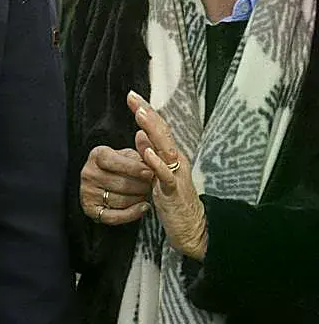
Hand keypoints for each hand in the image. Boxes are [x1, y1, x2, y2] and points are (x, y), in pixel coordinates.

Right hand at [80, 114, 154, 226]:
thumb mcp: (127, 155)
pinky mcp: (91, 209)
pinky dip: (132, 214)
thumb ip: (139, 150)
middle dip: (141, 186)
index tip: (150, 172)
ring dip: (139, 199)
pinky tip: (144, 208)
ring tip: (147, 194)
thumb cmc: (121, 167)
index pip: (114, 161)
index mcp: (96, 155)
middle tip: (152, 185)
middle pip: (120, 183)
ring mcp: (88, 192)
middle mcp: (88, 173)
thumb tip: (146, 136)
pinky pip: (115, 216)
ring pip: (120, 200)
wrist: (104, 184)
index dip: (133, 168)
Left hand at [129, 91, 207, 259]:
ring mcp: (176, 175)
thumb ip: (151, 154)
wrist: (192, 226)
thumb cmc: (174, 198)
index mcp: (170, 156)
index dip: (146, 112)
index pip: (157, 129)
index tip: (132, 96)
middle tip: (133, 97)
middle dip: (148, 114)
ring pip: (165, 149)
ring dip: (153, 131)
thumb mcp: (159, 173)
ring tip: (140, 115)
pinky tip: (146, 152)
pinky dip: (156, 163)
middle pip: (162, 133)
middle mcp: (176, 161)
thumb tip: (140, 135)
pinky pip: (165, 176)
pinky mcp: (173, 191)